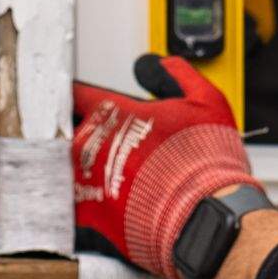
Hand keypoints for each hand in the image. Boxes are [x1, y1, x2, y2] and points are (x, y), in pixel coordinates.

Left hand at [70, 56, 260, 278]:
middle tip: (110, 143)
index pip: (80, 94)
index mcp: (116, 113)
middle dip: (89, 135)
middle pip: (73, 131)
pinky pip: (74, 201)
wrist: (204, 214)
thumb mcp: (207, 101)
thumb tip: (169, 64)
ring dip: (83, 166)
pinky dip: (85, 199)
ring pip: (70, 166)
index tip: (82, 99)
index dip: (81, 95)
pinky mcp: (88, 214)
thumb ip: (182, 75)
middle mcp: (93, 144)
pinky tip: (107, 199)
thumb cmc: (206, 162)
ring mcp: (86, 180)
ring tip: (111, 173)